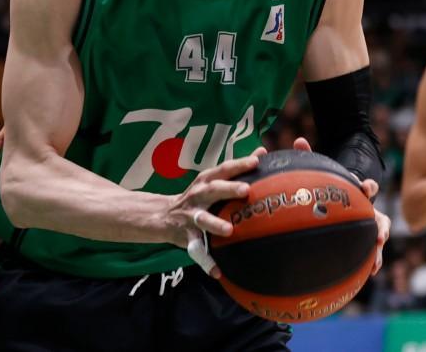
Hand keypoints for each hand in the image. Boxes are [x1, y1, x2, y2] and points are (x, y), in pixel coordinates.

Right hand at [165, 153, 258, 277]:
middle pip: (213, 190)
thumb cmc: (198, 196)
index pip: (223, 170)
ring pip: (203, 219)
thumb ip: (236, 169)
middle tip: (246, 190)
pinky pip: (197, 250)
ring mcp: (191, 216)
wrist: (162, 215)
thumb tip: (262, 152)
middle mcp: (197, 195)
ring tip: (229, 230)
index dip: (239, 164)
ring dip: (215, 224)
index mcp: (205, 181)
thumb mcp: (212, 180)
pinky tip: (217, 272)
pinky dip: (206, 261)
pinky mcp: (186, 235)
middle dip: (228, 189)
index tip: (256, 161)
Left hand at [285, 138, 389, 274]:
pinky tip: (369, 272)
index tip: (364, 187)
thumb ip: (310, 157)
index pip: (366, 188)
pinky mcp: (365, 243)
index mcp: (357, 194)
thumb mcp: (321, 175)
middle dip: (381, 225)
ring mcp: (368, 228)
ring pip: (378, 238)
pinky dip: (373, 262)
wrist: (336, 208)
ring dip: (379, 249)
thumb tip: (299, 140)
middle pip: (380, 217)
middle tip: (379, 234)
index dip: (367, 186)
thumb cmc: (328, 190)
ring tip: (376, 260)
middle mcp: (367, 211)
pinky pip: (372, 253)